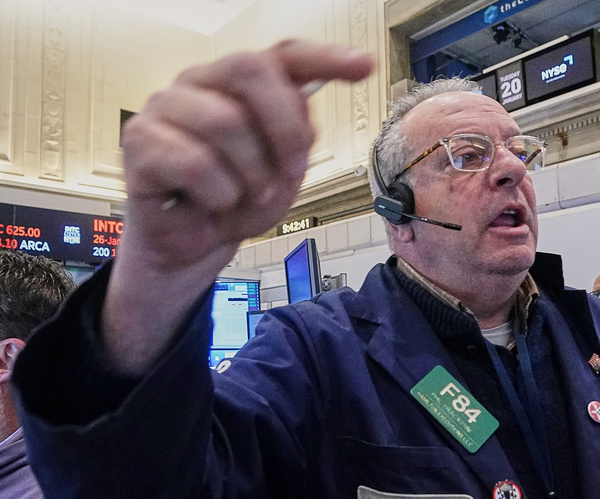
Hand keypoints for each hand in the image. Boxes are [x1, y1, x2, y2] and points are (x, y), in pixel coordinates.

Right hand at [119, 40, 373, 277]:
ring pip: (224, 121)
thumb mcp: (283, 171)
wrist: (196, 245)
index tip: (363, 66)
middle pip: (249, 69)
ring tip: (247, 197)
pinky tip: (214, 205)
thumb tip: (301, 108)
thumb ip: (296, 136)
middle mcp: (202, 83)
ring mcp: (166, 106)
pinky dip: (220, 196)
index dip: (325, 58)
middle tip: (290, 170)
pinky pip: (196, 163)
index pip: (284, 55)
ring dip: (252, 174)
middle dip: (283, 126)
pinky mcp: (139, 141)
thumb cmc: (237, 200)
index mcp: (242, 85)